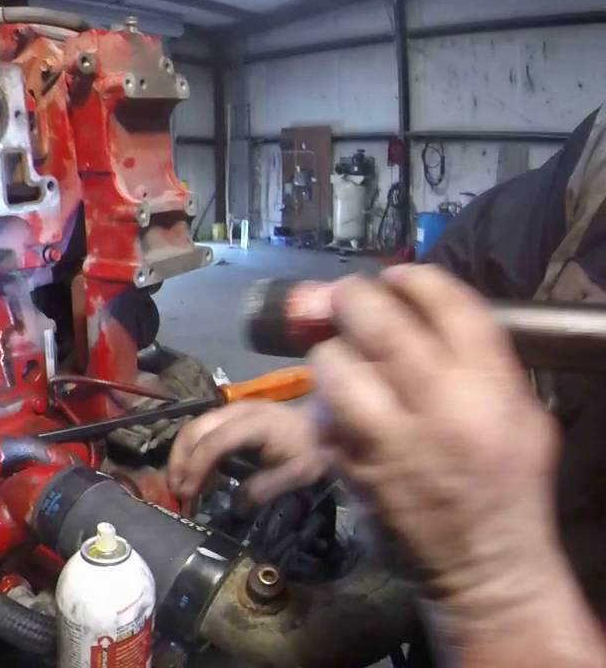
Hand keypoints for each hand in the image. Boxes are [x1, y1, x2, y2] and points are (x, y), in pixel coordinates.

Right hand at [166, 400, 328, 505]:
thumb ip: (265, 487)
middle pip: (194, 429)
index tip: (188, 493)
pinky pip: (202, 429)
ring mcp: (232, 410)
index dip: (197, 467)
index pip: (214, 442)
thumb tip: (235, 503)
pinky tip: (194, 473)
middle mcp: (237, 410)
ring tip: (180, 485)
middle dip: (179, 461)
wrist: (326, 424)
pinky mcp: (230, 415)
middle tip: (176, 491)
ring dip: (181, 456)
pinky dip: (192, 451)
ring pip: (193, 427)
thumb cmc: (312, 449)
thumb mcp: (298, 473)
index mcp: (255, 424)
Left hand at [311, 265, 602, 662]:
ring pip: (333, 365)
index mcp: (490, 386)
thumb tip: (409, 301)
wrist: (485, 562)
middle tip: (346, 299)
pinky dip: (322, 405)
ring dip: (330, 353)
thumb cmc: (506, 477)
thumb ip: (472, 355)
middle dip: (351, 299)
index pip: (446, 304)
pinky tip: (339, 408)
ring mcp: (388, 440)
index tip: (394, 275)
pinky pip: (320, 415)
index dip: (411, 278)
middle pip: (376, 322)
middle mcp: (438, 406)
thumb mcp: (519, 409)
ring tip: (343, 359)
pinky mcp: (351, 467)